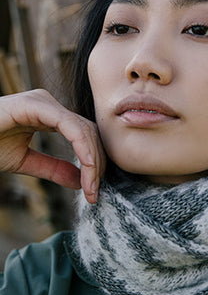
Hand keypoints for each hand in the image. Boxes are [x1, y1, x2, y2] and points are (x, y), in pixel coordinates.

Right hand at [0, 89, 104, 203]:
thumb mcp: (23, 161)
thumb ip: (53, 168)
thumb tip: (81, 182)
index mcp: (49, 114)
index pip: (84, 137)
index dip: (94, 163)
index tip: (94, 191)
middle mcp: (49, 104)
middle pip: (89, 133)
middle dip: (97, 165)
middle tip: (94, 193)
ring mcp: (43, 101)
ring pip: (84, 129)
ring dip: (92, 161)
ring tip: (90, 187)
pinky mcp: (35, 104)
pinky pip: (69, 125)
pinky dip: (82, 147)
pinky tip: (87, 167)